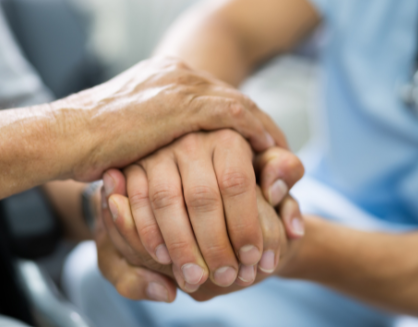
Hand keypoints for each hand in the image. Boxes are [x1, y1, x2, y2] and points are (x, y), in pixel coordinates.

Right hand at [48, 56, 287, 181]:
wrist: (64, 137)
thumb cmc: (85, 146)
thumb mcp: (127, 137)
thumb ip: (151, 139)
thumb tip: (161, 161)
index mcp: (160, 76)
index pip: (212, 95)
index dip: (237, 119)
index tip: (253, 142)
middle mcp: (174, 72)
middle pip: (231, 96)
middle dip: (257, 123)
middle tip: (278, 147)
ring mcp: (179, 84)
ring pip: (238, 103)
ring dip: (263, 129)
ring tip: (281, 153)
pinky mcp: (182, 102)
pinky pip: (233, 115)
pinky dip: (254, 131)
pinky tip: (268, 150)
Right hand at [102, 130, 303, 291]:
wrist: (203, 158)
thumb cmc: (243, 168)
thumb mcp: (269, 165)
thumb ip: (284, 172)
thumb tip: (275, 190)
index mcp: (228, 137)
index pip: (237, 184)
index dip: (245, 225)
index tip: (253, 258)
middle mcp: (191, 139)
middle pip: (201, 196)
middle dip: (214, 244)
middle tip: (226, 278)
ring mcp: (158, 151)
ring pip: (166, 201)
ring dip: (181, 245)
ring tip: (196, 278)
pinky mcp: (133, 166)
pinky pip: (138, 202)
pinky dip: (148, 233)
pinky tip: (164, 259)